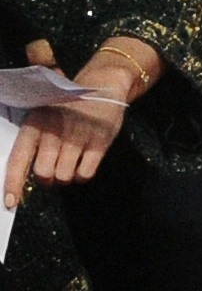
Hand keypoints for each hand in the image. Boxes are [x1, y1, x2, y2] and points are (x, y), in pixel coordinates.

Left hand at [3, 37, 153, 204]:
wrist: (102, 87)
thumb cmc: (66, 107)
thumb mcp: (41, 114)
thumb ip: (30, 141)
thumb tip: (23, 175)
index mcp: (34, 124)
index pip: (18, 160)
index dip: (13, 184)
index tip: (11, 203)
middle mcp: (54, 131)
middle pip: (44, 174)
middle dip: (47, 179)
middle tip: (53, 170)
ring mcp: (78, 137)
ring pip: (64, 177)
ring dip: (65, 177)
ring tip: (70, 163)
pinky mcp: (100, 143)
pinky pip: (86, 174)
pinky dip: (82, 175)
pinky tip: (83, 163)